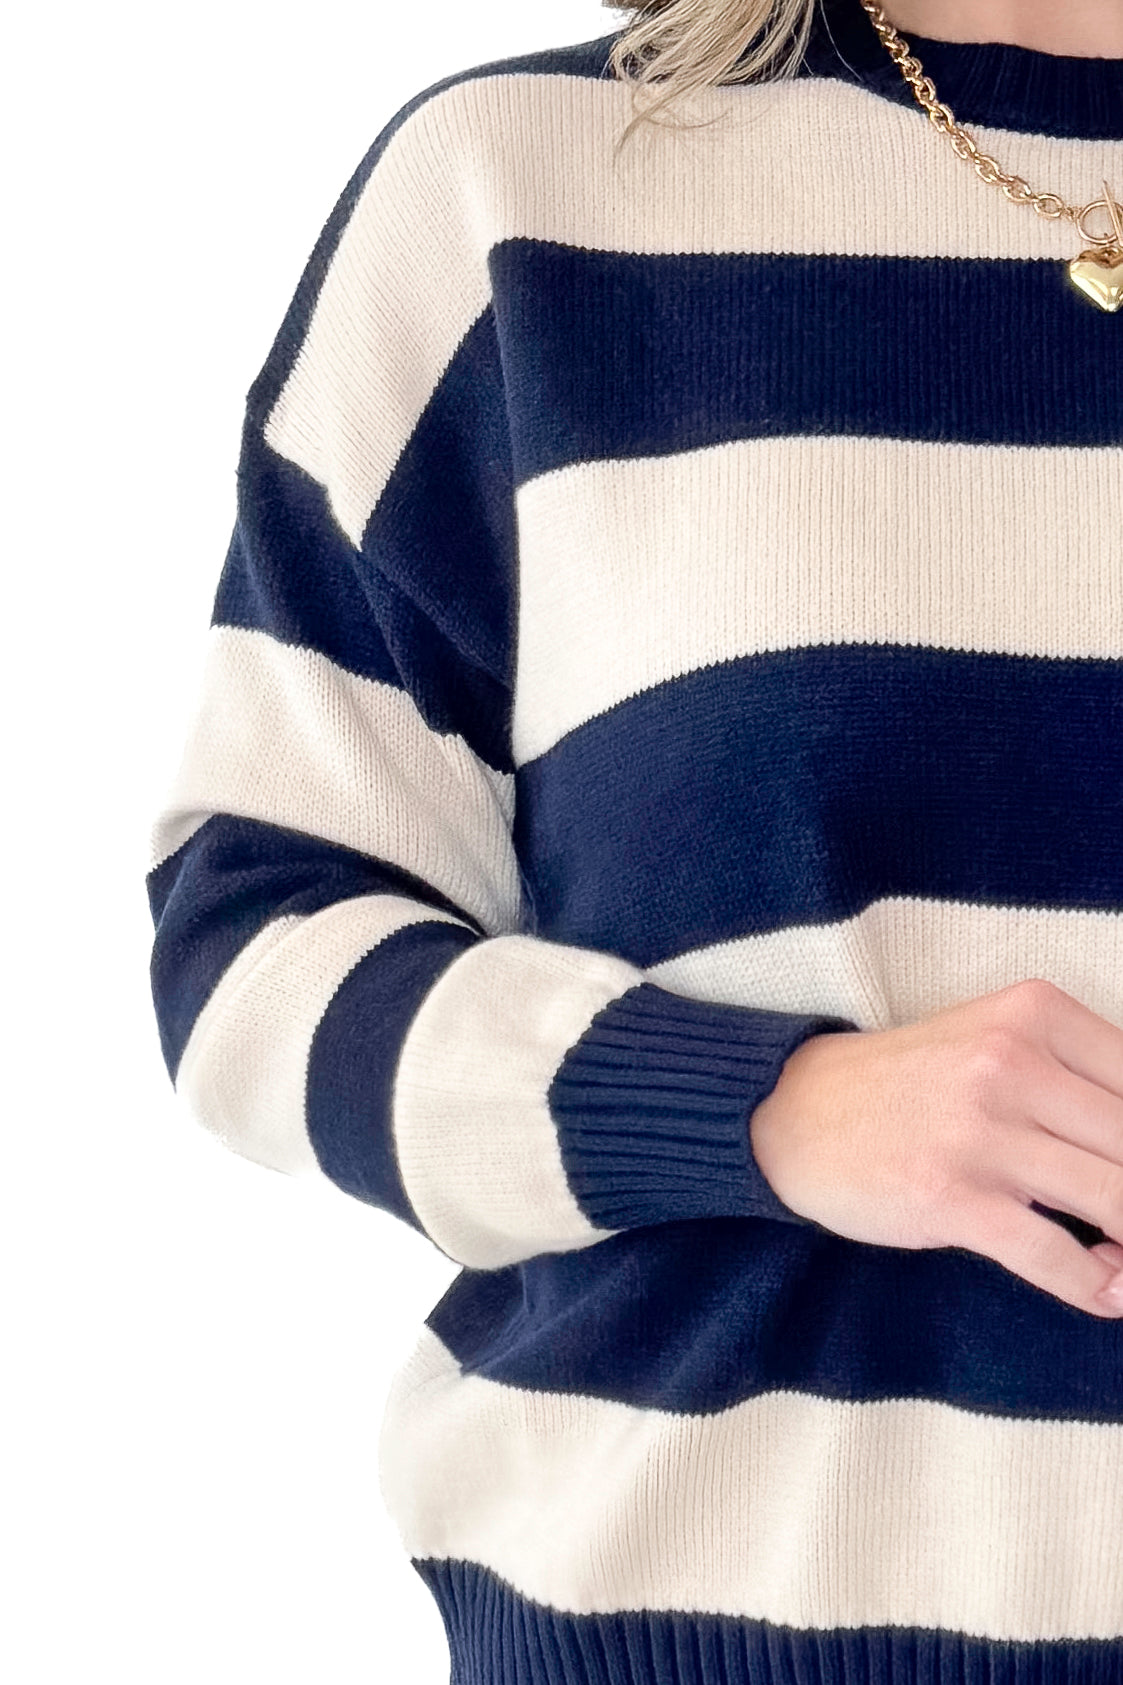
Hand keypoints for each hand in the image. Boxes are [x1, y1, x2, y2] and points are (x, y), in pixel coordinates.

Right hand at [748, 978, 1122, 1317]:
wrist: (795, 1112)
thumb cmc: (909, 1083)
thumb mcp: (994, 1043)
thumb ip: (1076, 1078)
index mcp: (1033, 1013)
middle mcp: (1010, 1062)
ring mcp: (979, 1130)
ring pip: (1116, 1199)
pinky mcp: (950, 1196)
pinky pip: (1055, 1256)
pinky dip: (1097, 1286)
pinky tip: (1107, 1291)